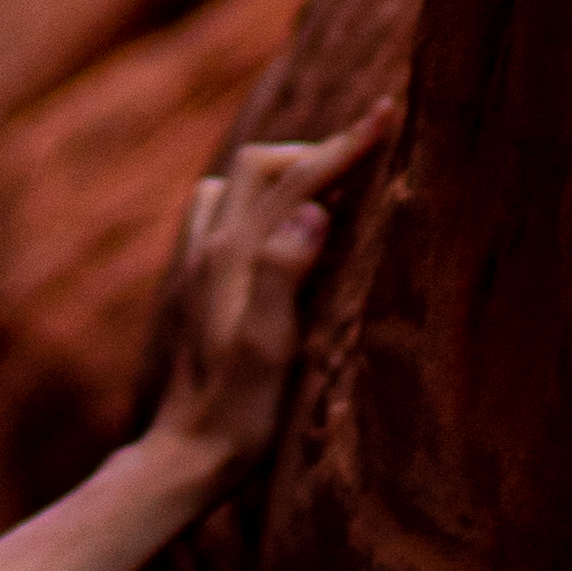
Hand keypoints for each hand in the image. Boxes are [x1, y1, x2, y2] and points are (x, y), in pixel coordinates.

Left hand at [139, 105, 394, 503]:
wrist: (185, 455)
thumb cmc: (238, 414)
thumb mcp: (269, 349)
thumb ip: (284, 275)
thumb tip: (314, 209)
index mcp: (233, 256)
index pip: (295, 178)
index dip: (343, 145)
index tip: (387, 114)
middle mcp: (209, 249)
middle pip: (259, 165)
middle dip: (315, 149)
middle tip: (369, 152)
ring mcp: (197, 265)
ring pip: (236, 185)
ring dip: (283, 172)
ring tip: (331, 183)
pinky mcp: (195, 285)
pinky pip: (221, 213)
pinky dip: (257, 199)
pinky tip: (278, 225)